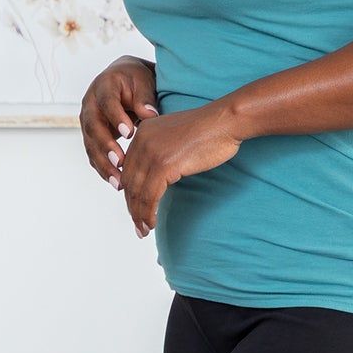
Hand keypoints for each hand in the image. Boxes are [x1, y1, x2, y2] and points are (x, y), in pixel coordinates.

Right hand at [81, 56, 159, 187]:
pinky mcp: (91, 136)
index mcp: (103, 87)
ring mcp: (87, 121)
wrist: (123, 80)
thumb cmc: (136, 80)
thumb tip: (149, 115)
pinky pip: (94, 154)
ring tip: (119, 181)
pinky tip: (117, 182)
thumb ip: (144, 98)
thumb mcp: (143, 82)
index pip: (107, 102)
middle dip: (106, 147)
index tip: (128, 133)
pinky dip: (104, 169)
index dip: (116, 118)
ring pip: (91, 145)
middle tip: (121, 162)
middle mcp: (90, 104)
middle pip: (93, 127)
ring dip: (103, 164)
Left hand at [117, 102, 242, 237]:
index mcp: (142, 132)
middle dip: (131, 206)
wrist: (224, 122)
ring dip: (139, 215)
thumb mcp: (177, 136)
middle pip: (129, 181)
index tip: (135, 209)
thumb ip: (162, 150)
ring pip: (137, 192)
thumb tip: (157, 176)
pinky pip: (150, 196)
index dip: (130, 192)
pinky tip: (152, 223)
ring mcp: (151, 153)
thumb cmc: (210, 130)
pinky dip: (148, 213)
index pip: (128, 168)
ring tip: (143, 230)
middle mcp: (141, 141)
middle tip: (137, 225)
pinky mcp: (163, 165)